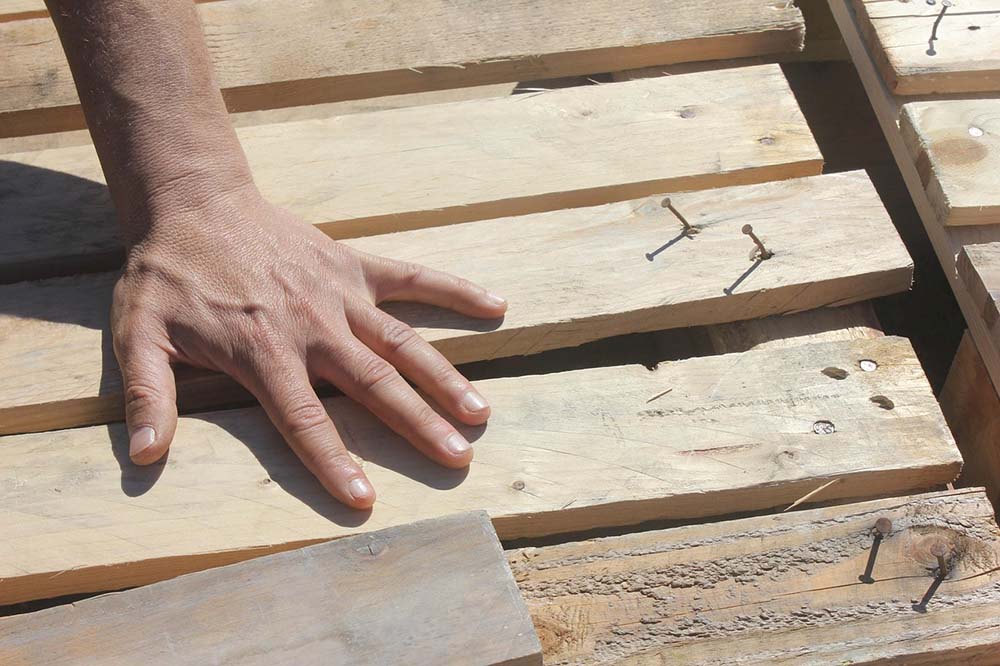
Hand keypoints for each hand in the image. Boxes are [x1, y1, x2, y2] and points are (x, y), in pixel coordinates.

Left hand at [111, 185, 506, 508]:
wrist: (197, 202)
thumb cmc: (169, 275)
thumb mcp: (139, 336)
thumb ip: (148, 397)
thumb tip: (144, 458)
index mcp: (264, 352)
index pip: (305, 419)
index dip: (334, 462)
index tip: (366, 499)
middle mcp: (313, 328)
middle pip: (374, 384)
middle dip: (418, 424)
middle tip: (458, 458)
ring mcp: (341, 295)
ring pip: (404, 342)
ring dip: (444, 377)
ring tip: (480, 411)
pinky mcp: (354, 267)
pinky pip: (414, 279)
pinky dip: (455, 292)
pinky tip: (495, 306)